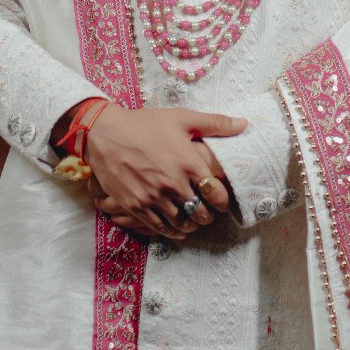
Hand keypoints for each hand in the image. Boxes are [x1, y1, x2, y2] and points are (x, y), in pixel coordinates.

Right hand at [84, 104, 245, 240]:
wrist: (105, 133)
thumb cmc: (144, 124)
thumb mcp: (181, 118)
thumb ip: (215, 123)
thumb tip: (244, 124)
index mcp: (188, 163)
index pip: (216, 194)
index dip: (223, 201)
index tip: (221, 200)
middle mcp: (173, 184)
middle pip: (201, 213)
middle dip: (209, 215)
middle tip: (209, 212)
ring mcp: (153, 198)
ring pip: (182, 223)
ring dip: (191, 225)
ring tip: (194, 221)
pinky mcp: (136, 206)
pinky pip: (159, 228)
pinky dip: (172, 231)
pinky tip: (176, 228)